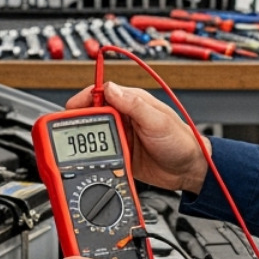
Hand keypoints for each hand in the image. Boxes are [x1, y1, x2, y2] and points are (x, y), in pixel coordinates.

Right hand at [64, 82, 208, 193]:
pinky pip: (102, 152)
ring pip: (95, 134)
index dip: (84, 99)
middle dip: (80, 120)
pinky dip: (93, 155)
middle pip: (93, 114)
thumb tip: (111, 88)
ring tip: (76, 145)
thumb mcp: (158, 120)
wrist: (189, 170)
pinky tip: (89, 158)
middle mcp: (126, 117)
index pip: (102, 93)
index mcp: (133, 102)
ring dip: (86, 139)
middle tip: (69, 129)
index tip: (72, 107)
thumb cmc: (181, 142)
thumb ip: (134, 105)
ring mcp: (122, 136)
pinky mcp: (121, 154)